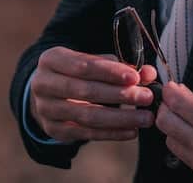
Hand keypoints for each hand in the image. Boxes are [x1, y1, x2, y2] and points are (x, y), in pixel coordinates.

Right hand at [29, 46, 158, 142]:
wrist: (48, 93)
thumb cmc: (76, 72)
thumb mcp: (92, 62)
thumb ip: (119, 67)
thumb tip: (148, 73)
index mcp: (51, 59)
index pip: (83, 65)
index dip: (111, 72)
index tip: (135, 77)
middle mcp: (43, 84)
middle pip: (85, 91)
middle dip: (120, 95)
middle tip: (146, 97)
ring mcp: (46, 109)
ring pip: (87, 115)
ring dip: (120, 118)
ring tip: (145, 117)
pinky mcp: (54, 130)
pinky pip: (86, 133)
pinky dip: (111, 133)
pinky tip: (131, 131)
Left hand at [155, 80, 192, 181]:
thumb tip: (184, 97)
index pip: (177, 104)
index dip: (170, 91)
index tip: (171, 87)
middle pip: (166, 125)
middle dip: (168, 109)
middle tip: (177, 101)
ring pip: (171, 143)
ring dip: (176, 128)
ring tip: (190, 119)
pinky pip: (187, 159)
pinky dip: (188, 145)